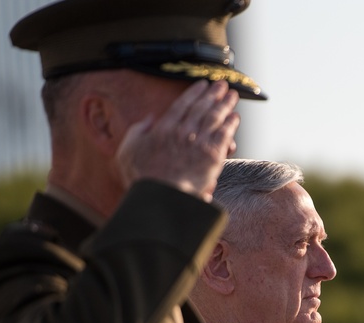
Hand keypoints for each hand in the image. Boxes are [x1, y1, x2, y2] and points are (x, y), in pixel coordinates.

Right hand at [116, 80, 240, 201]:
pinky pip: (224, 134)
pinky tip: (235, 117)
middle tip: (222, 85)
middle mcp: (183, 131)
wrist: (162, 196)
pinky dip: (230, 124)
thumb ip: (138, 131)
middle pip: (202, 107)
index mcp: (164, 128)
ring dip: (225, 104)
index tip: (202, 85)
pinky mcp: (212, 156)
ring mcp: (199, 143)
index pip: (182, 104)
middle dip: (214, 94)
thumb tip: (149, 119)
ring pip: (215, 117)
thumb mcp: (128, 150)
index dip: (194, 92)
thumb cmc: (142, 177)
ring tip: (232, 96)